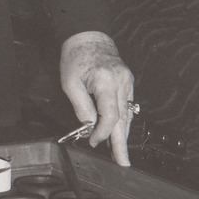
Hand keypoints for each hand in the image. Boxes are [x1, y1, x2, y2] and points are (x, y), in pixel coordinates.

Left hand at [60, 30, 136, 165]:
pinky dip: (124, 121)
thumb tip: (89, 126)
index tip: (93, 141)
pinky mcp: (128, 82)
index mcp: (106, 81)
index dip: (102, 132)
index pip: (110, 115)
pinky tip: (119, 133)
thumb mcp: (70, 82)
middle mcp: (121, 82)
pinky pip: (128, 106)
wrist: (89, 36)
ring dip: (123, 134)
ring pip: (128, 114)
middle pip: (124, 119)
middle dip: (122, 143)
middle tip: (123, 162)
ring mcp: (127, 82)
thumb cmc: (76, 57)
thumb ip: (81, 106)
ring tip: (120, 153)